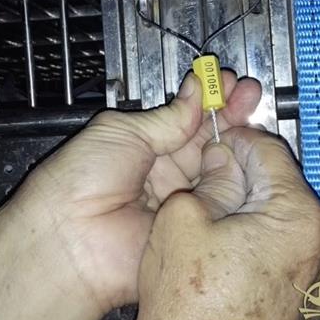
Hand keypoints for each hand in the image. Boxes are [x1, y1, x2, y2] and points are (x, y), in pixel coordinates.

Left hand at [0, 72, 260, 319]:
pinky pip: (222, 198)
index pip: (185, 118)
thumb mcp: (122, 131)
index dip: (207, 100)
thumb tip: (196, 93)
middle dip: (229, 113)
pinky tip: (243, 150)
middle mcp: (166, 172)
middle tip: (248, 93)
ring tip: (249, 110)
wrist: (70, 236)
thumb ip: (166, 117)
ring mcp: (182, 199)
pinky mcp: (194, 225)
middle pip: (207, 139)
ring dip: (236, 139)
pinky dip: (234, 174)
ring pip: (219, 166)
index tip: (225, 83)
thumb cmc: (79, 181)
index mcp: (145, 146)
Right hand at [135, 127, 319, 319]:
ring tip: (216, 218)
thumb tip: (223, 160)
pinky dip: (265, 239)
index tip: (220, 138)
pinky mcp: (312, 299)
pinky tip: (231, 248)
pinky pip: (291, 249)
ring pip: (286, 217)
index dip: (237, 138)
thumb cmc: (191, 311)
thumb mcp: (184, 221)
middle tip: (209, 178)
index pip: (269, 151)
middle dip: (245, 175)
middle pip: (282, 184)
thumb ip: (211, 179)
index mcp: (299, 219)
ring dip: (254, 208)